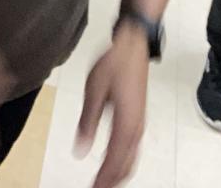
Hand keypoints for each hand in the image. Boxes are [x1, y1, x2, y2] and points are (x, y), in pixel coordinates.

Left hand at [75, 29, 149, 187]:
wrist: (133, 45)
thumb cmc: (115, 63)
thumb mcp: (94, 90)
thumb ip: (88, 122)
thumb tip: (81, 148)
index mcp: (126, 123)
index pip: (114, 161)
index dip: (103, 179)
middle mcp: (136, 127)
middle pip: (126, 166)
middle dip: (112, 181)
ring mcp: (139, 123)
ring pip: (131, 159)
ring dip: (118, 173)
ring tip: (104, 182)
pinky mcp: (137, 117)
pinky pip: (132, 148)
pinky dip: (123, 161)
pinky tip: (113, 162)